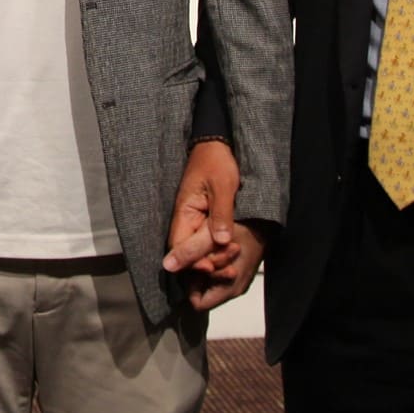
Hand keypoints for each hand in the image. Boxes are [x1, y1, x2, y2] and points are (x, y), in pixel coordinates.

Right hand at [165, 138, 263, 307]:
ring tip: (235, 259)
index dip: (191, 261)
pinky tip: (233, 253)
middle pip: (187, 252)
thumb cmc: (217, 161)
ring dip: (215, 259)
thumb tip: (221, 242)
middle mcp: (186, 218)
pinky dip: (218, 252)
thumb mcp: (223, 186)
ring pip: (198, 250)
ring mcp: (196, 220)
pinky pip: (207, 242)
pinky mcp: (206, 219)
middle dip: (207, 264)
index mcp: (185, 210)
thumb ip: (221, 213)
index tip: (211, 267)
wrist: (217, 145)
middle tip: (230, 267)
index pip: (178, 244)